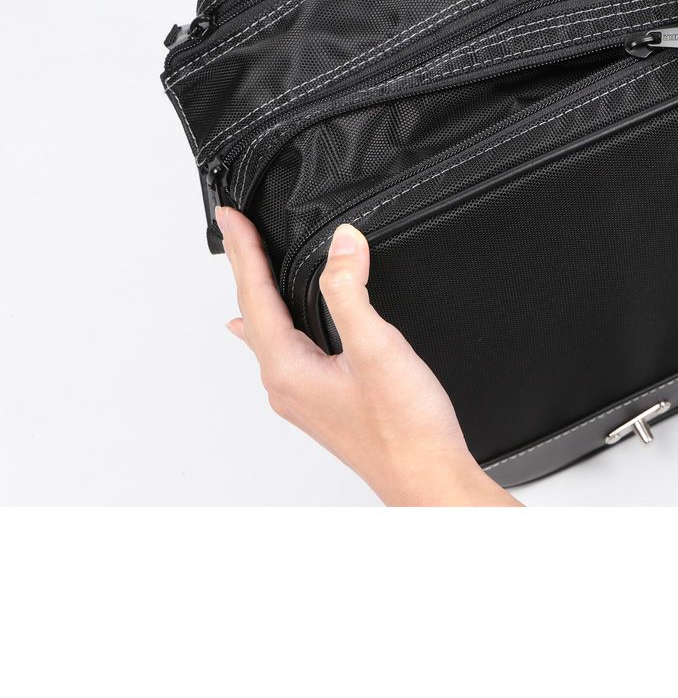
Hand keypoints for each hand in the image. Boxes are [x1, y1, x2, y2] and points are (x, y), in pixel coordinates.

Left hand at [218, 207, 519, 505]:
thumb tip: (342, 245)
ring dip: (261, 292)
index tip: (231, 217)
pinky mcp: (323, 400)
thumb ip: (352, 292)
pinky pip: (287, 348)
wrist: (426, 480)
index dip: (244, 251)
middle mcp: (286, 384)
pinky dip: (278, 323)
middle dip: (246, 266)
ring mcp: (303, 395)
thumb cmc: (405, 430)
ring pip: (270, 330)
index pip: (255, 296)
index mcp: (288, 369)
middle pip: (255, 310)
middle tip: (236, 229)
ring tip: (250, 265)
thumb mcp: (377, 348)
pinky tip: (280, 328)